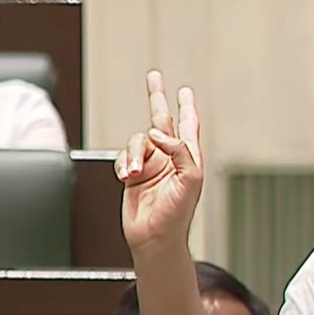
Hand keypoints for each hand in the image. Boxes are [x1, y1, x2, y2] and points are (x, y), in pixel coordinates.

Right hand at [115, 70, 203, 251]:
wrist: (154, 237)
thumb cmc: (178, 213)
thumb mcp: (190, 178)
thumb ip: (180, 150)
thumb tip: (157, 133)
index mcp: (189, 156)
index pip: (189, 125)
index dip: (187, 107)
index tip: (185, 91)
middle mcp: (170, 157)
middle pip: (161, 120)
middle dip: (157, 98)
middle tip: (154, 77)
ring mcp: (151, 165)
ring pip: (137, 141)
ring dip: (133, 155)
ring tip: (134, 173)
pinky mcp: (132, 174)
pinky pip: (123, 158)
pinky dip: (123, 165)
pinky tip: (127, 178)